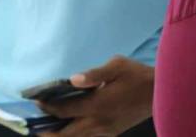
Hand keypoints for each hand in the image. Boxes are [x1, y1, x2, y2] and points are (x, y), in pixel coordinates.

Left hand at [39, 56, 154, 136]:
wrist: (160, 93)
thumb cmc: (137, 75)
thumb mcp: (117, 66)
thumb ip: (94, 74)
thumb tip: (73, 80)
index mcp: (97, 104)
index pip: (65, 110)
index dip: (48, 107)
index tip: (37, 102)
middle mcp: (98, 122)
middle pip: (66, 133)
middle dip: (48, 131)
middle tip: (34, 126)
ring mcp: (105, 130)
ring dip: (60, 135)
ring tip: (47, 130)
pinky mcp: (112, 132)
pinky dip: (75, 135)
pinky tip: (70, 128)